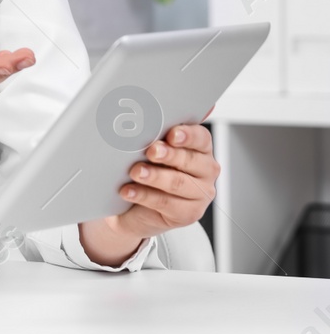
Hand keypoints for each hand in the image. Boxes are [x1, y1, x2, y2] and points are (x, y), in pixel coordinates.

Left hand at [81, 122, 219, 264]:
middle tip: (151, 151)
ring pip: (178, 183)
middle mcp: (205, 170)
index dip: (187, 135)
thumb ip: (154, 136)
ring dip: (154, 176)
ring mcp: (200, 194)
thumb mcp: (149, 151)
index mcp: (200, 149)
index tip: (171, 134)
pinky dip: (144, 196)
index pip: (201, 138)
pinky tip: (128, 191)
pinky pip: (166, 203)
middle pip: (190, 160)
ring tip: (135, 171)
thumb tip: (145, 119)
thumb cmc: (146, 169)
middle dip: (169, 155)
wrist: (134, 207)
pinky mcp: (189, 213)